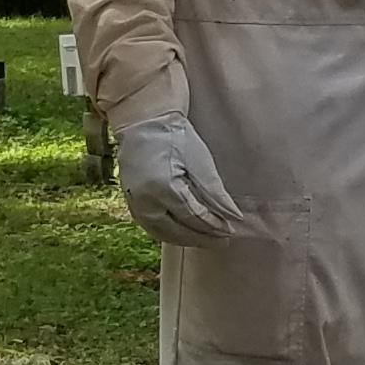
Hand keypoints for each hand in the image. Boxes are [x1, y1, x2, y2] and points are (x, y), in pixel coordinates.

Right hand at [115, 113, 256, 245]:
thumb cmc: (174, 136)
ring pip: (164, 233)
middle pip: (178, 230)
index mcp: (164, 187)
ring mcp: (135, 204)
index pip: (194, 216)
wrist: (143, 122)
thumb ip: (215, 192)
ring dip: (186, 239)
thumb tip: (233, 216)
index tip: (230, 230)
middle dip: (202, 237)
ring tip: (206, 240)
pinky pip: (152, 227)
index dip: (213, 226)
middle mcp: (145, 201)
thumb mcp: (200, 160)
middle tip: (222, 241)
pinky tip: (184, 234)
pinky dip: (170, 234)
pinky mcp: (131, 203)